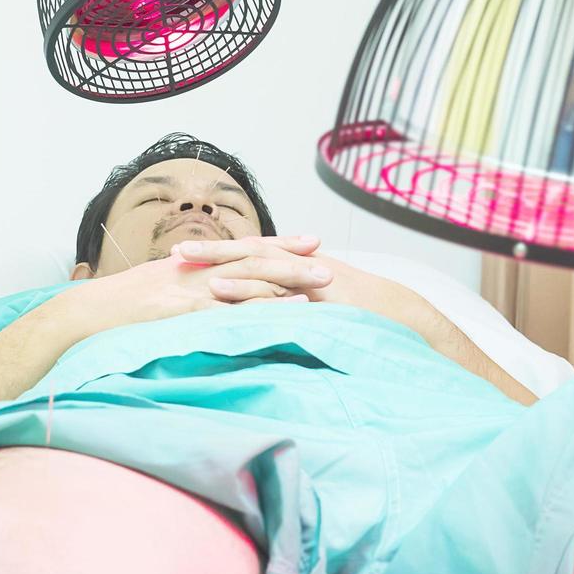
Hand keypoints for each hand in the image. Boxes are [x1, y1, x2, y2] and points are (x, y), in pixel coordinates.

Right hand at [68, 235, 333, 330]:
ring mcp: (191, 291)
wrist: (85, 314)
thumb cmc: (117, 307)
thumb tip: (210, 294)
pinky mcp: (186, 313)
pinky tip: (287, 313)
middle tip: (328, 262)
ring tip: (321, 284)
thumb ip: (185, 287)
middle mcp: (196, 271)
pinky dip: (261, 310)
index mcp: (192, 265)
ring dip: (287, 282)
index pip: (243, 250)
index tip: (310, 242)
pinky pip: (229, 311)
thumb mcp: (156, 289)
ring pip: (248, 282)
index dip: (278, 246)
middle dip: (292, 261)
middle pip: (253, 261)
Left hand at [172, 238, 390, 310]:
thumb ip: (291, 310)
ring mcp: (304, 275)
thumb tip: (264, 322)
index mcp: (296, 267)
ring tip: (184, 262)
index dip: (221, 255)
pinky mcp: (311, 291)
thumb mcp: (319, 313)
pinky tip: (220, 289)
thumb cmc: (360, 320)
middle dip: (210, 251)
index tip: (189, 257)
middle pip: (247, 251)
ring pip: (255, 262)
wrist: (399, 318)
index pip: (252, 255)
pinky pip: (274, 287)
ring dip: (218, 260)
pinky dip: (245, 286)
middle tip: (174, 251)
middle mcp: (297, 264)